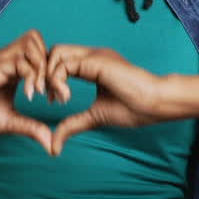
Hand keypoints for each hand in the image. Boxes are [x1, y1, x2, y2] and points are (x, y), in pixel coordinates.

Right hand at [0, 29, 53, 153]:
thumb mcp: (11, 123)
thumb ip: (31, 128)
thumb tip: (51, 144)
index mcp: (11, 70)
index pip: (40, 55)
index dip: (53, 73)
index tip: (57, 98)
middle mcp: (6, 61)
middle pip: (37, 41)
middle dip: (51, 64)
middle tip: (52, 91)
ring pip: (31, 44)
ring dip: (41, 67)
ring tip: (40, 92)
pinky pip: (19, 62)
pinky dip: (30, 77)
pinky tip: (28, 95)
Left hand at [44, 44, 163, 155]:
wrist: (155, 104)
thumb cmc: (133, 109)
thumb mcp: (94, 117)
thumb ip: (73, 125)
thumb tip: (54, 146)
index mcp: (92, 65)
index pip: (59, 60)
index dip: (49, 78)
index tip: (51, 100)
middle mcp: (91, 55)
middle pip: (53, 52)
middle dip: (42, 73)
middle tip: (44, 97)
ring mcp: (93, 55)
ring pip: (56, 53)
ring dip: (48, 75)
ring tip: (56, 98)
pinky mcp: (95, 60)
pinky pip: (64, 63)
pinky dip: (57, 80)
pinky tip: (64, 97)